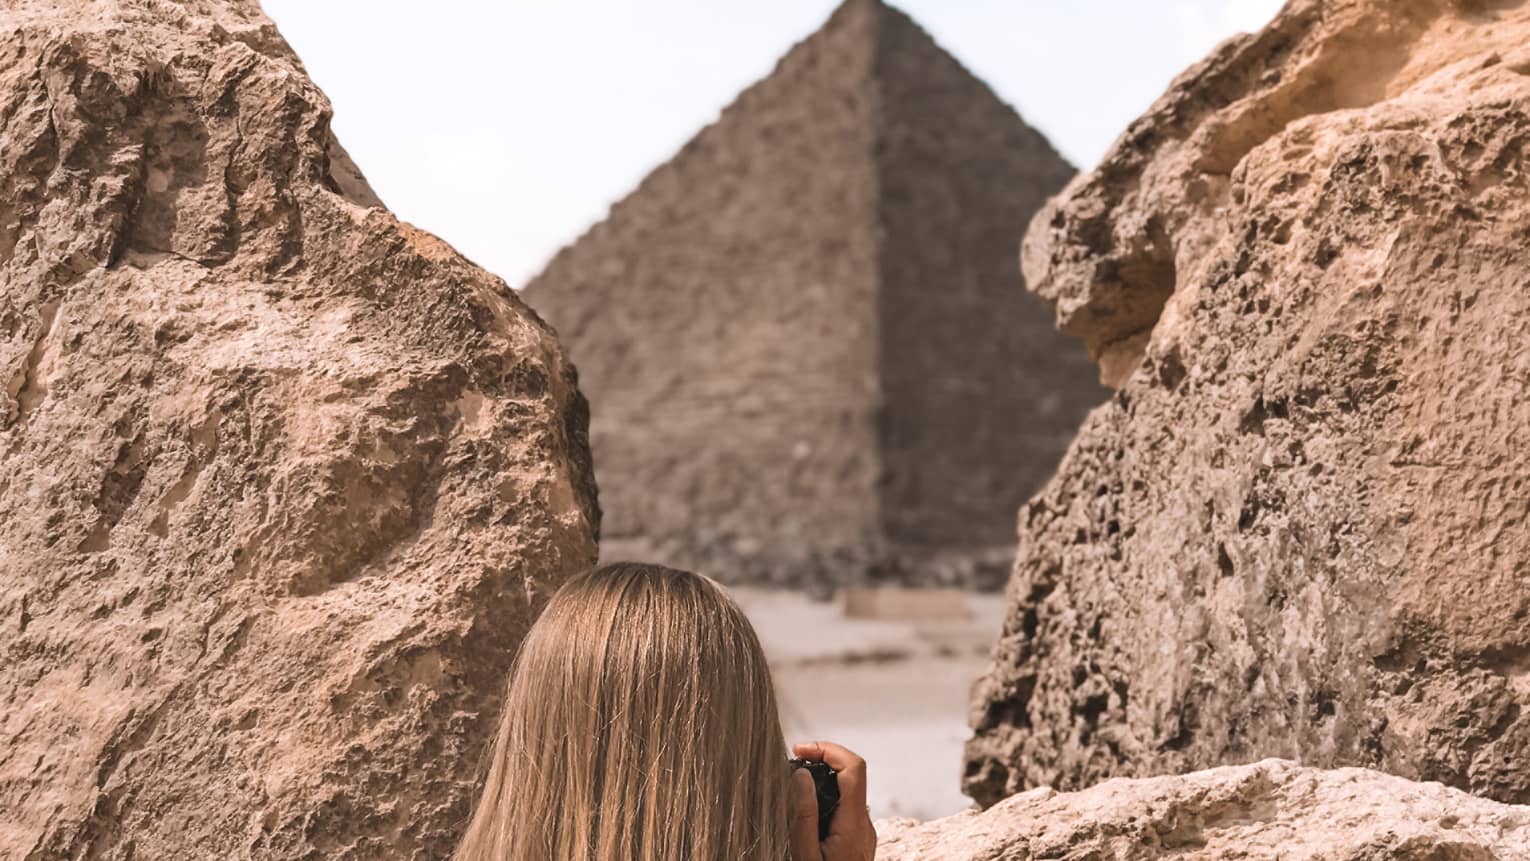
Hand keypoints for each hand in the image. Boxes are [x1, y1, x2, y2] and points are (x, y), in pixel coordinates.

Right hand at [789, 741, 875, 860]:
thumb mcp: (805, 853)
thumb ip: (804, 815)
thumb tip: (802, 775)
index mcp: (853, 824)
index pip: (853, 767)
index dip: (827, 749)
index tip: (801, 751)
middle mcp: (864, 824)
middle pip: (851, 773)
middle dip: (821, 759)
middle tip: (794, 762)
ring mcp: (863, 830)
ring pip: (847, 789)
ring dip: (822, 777)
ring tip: (795, 781)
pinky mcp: (858, 837)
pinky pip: (845, 805)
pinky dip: (826, 794)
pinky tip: (807, 804)